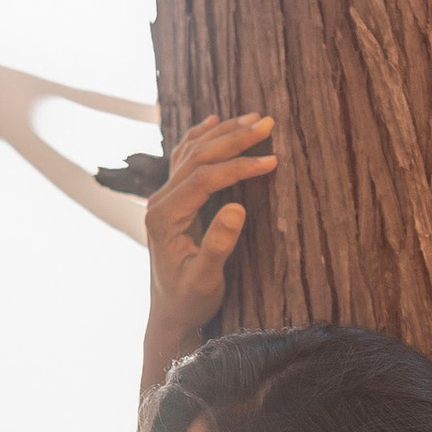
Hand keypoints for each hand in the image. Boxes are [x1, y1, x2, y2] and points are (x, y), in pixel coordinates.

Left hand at [139, 113, 275, 367]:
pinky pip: (185, 159)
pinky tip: (214, 121)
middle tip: (268, 123)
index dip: (239, 166)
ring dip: (223, 133)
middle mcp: (160, 201)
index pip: (205, 178)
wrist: (170, 313)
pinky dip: (201, 137)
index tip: (271, 160)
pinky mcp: (173, 200)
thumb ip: (218, 245)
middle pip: (198, 157)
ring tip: (255, 118)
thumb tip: (238, 207)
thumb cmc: (189, 301)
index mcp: (165, 217)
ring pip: (192, 152)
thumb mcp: (206, 280)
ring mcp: (164, 198)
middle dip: (234, 138)